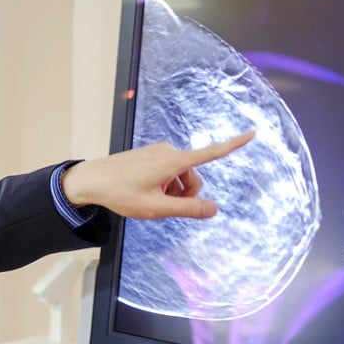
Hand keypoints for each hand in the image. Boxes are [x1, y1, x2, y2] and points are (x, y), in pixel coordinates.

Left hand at [61, 131, 254, 218]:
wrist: (91, 180)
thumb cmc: (120, 193)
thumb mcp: (156, 208)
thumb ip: (187, 210)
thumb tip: (214, 209)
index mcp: (173, 161)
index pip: (210, 153)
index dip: (233, 145)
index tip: (252, 133)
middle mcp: (168, 152)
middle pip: (193, 177)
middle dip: (185, 194)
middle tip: (162, 206)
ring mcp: (158, 152)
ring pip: (180, 177)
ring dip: (172, 191)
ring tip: (149, 199)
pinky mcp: (150, 155)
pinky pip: (167, 173)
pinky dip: (163, 185)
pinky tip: (144, 191)